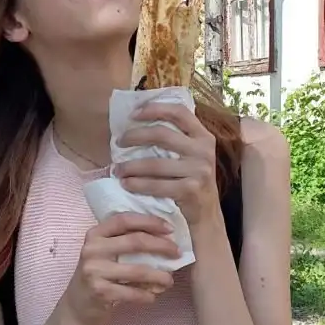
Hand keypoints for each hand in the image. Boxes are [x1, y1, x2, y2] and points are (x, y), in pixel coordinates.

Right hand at [58, 213, 176, 324]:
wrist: (76, 308)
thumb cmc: (97, 276)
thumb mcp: (104, 253)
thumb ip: (123, 240)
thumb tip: (163, 235)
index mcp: (95, 234)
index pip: (124, 219)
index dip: (149, 221)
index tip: (169, 228)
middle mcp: (92, 249)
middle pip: (135, 241)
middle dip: (161, 246)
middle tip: (177, 253)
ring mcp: (94, 270)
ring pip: (138, 270)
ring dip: (159, 276)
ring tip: (169, 280)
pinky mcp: (99, 291)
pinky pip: (132, 293)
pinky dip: (147, 295)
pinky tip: (153, 296)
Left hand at [114, 102, 219, 225]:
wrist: (207, 215)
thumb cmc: (191, 181)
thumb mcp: (191, 156)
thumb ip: (176, 140)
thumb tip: (137, 124)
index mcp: (203, 137)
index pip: (179, 112)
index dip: (155, 109)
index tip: (133, 114)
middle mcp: (203, 151)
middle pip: (162, 134)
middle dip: (135, 136)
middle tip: (119, 142)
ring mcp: (199, 171)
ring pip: (155, 163)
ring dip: (130, 166)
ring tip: (117, 169)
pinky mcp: (190, 190)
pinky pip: (157, 185)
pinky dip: (138, 184)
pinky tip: (126, 184)